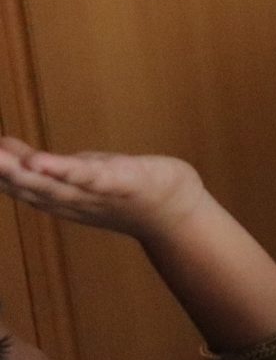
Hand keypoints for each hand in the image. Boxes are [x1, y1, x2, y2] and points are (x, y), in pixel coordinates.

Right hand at [0, 137, 210, 240]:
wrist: (174, 211)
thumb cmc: (121, 189)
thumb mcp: (71, 172)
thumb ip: (36, 163)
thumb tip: (2, 147)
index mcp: (50, 195)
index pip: (6, 182)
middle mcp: (64, 199)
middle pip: (19, 185)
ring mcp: (91, 194)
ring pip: (49, 185)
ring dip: (18, 172)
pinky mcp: (119, 182)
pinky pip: (88, 178)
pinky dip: (64, 171)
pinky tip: (42, 162)